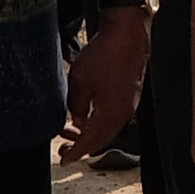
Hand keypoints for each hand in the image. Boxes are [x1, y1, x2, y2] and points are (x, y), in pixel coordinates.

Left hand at [59, 4, 152, 166]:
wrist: (127, 34)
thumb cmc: (105, 55)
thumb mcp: (79, 82)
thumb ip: (76, 106)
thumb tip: (76, 121)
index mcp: (111, 114)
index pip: (90, 142)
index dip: (75, 152)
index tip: (64, 159)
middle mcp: (124, 114)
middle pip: (101, 140)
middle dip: (82, 146)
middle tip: (64, 147)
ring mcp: (130, 105)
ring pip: (108, 130)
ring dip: (90, 134)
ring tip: (72, 130)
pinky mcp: (131, 96)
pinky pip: (114, 119)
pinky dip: (99, 123)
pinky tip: (87, 116)